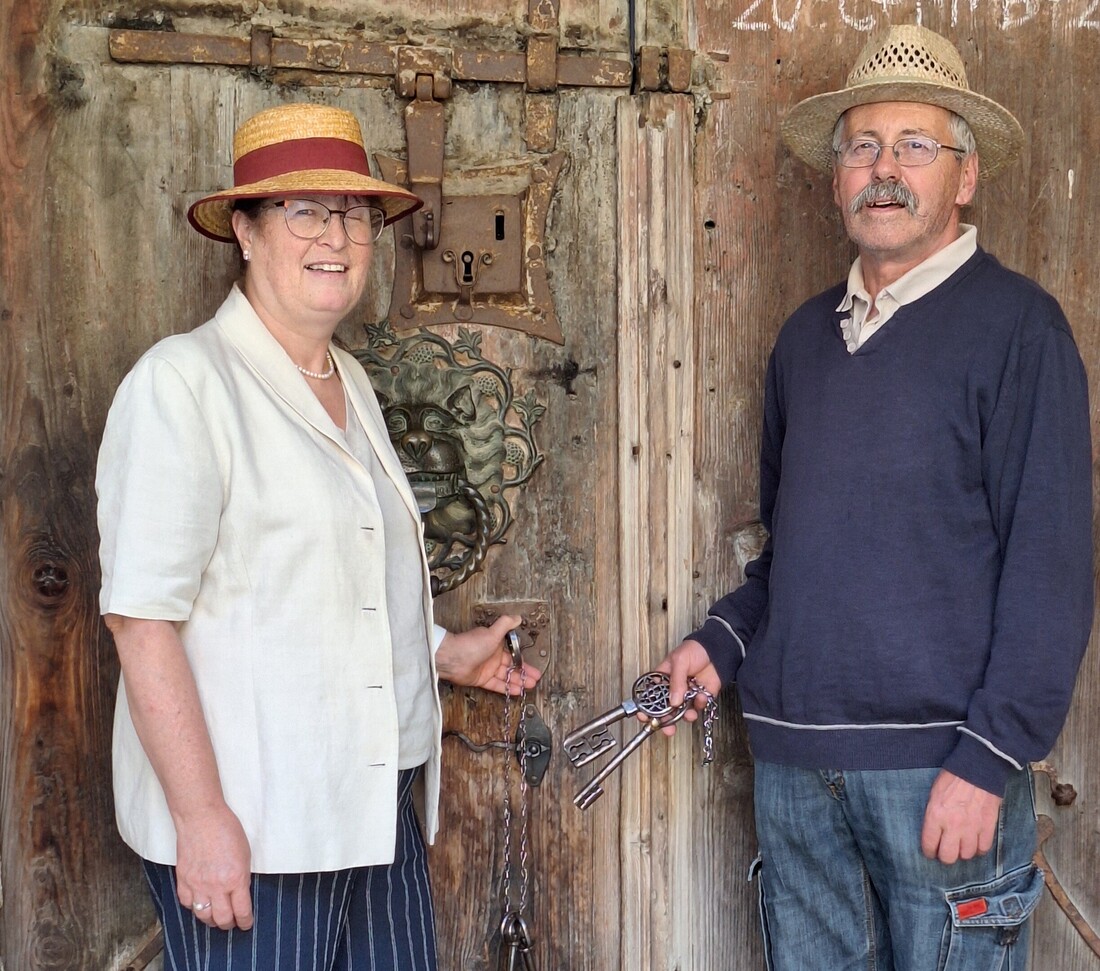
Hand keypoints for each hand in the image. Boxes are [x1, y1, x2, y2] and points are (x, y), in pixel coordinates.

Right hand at [174, 803, 253, 930]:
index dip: (245, 921)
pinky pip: (187, 904)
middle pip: (222, 919)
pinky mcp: (183, 880)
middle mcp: (216, 886)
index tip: (246, 924)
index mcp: (236, 878)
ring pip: (203, 916)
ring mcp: (197, 885)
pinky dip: (194, 908)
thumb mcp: (244, 854)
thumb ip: (242, 876)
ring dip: (211, 920)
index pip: (241, 910)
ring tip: (216, 918)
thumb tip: (240, 892)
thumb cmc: (226, 829)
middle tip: (232, 923)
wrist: (201, 818)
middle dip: (229, 924)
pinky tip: (199, 904)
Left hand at [436, 615, 542, 694]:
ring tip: (529, 686)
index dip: (524, 662)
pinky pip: (497, 685)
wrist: (452, 658)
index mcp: (495, 646)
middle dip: (524, 674)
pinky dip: (506, 688)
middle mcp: (492, 658)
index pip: (514, 655)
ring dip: (518, 682)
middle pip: (512, 668)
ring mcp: (487, 670)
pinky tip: (516, 691)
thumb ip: (506, 624)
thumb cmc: (470, 644)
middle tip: (535, 679)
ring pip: (506, 677)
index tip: (534, 668)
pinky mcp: (481, 680)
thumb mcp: (492, 632)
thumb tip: (517, 617)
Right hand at [652, 638, 721, 734]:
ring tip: (688, 713)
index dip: (646, 707)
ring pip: (681, 711)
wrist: (717, 650)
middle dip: (665, 720)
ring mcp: (686, 694)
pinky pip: (697, 707)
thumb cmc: (694, 649)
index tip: (644, 716)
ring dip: (684, 715)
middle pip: (665, 708)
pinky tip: (701, 696)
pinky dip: (699, 704)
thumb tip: (673, 701)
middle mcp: (674, 688)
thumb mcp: (679, 660)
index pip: (651, 694)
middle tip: (667, 727)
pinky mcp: (700, 697)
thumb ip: (676, 681)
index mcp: (663, 678)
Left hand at [920, 770, 1002, 864]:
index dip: (928, 851)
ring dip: (963, 852)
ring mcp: (972, 827)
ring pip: (967, 855)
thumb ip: (933, 815)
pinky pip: (984, 849)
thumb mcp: (934, 794)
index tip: (930, 851)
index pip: (929, 844)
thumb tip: (934, 832)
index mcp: (935, 815)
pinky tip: (975, 844)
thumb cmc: (953, 778)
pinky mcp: (988, 827)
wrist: (978, 769)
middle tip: (945, 851)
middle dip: (945, 857)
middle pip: (948, 857)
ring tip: (961, 846)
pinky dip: (979, 849)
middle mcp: (953, 825)